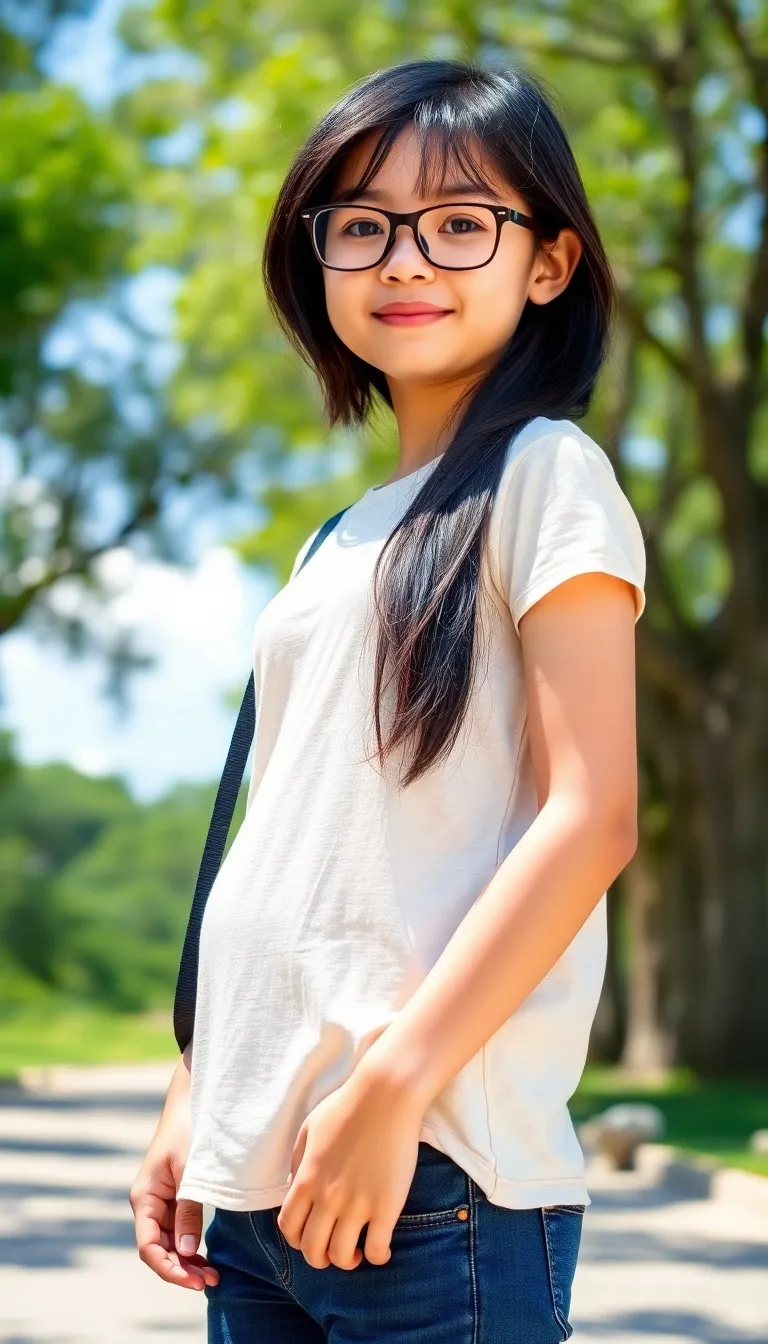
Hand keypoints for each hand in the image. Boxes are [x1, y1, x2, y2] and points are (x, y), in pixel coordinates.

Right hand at [129, 1056, 219, 1291]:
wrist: (193, 1099)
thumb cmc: (190, 1130)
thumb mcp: (191, 1170)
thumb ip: (188, 1208)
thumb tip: (187, 1250)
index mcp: (145, 1197)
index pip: (150, 1246)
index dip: (170, 1268)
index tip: (195, 1280)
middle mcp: (148, 1203)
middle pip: (160, 1249)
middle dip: (182, 1270)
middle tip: (212, 1282)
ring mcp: (161, 1201)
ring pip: (170, 1243)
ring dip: (188, 1261)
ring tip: (214, 1276)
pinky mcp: (174, 1197)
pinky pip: (178, 1230)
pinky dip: (191, 1246)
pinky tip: (206, 1258)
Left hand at [277, 1064, 424, 1271]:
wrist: (386, 1095)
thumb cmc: (347, 1106)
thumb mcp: (309, 1129)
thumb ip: (297, 1162)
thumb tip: (293, 1188)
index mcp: (305, 1178)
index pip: (288, 1228)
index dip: (297, 1239)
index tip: (310, 1235)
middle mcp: (327, 1197)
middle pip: (312, 1250)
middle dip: (320, 1258)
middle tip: (333, 1249)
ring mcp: (357, 1204)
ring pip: (342, 1256)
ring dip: (347, 1261)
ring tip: (357, 1251)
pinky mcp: (387, 1206)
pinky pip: (377, 1250)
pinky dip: (377, 1257)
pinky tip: (380, 1248)